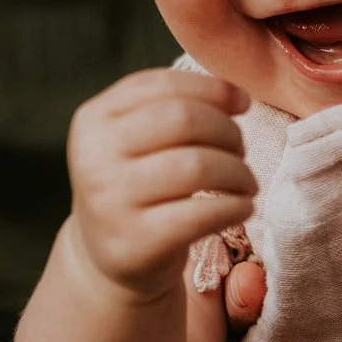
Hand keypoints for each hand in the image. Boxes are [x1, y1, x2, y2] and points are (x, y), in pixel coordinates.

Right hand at [65, 69, 255, 301]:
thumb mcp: (136, 139)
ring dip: (238, 172)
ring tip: (246, 182)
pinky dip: (235, 206)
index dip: (212, 89)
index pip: (161, 85)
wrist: (113, 255)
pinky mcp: (136, 241)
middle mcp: (94, 156)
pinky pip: (201, 214)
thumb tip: (237, 95)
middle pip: (183, 119)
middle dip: (228, 131)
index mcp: (94, 119)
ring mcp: (111, 201)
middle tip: (241, 150)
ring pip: (197, 166)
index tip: (242, 103)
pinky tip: (242, 207)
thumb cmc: (139, 185)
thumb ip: (173, 106)